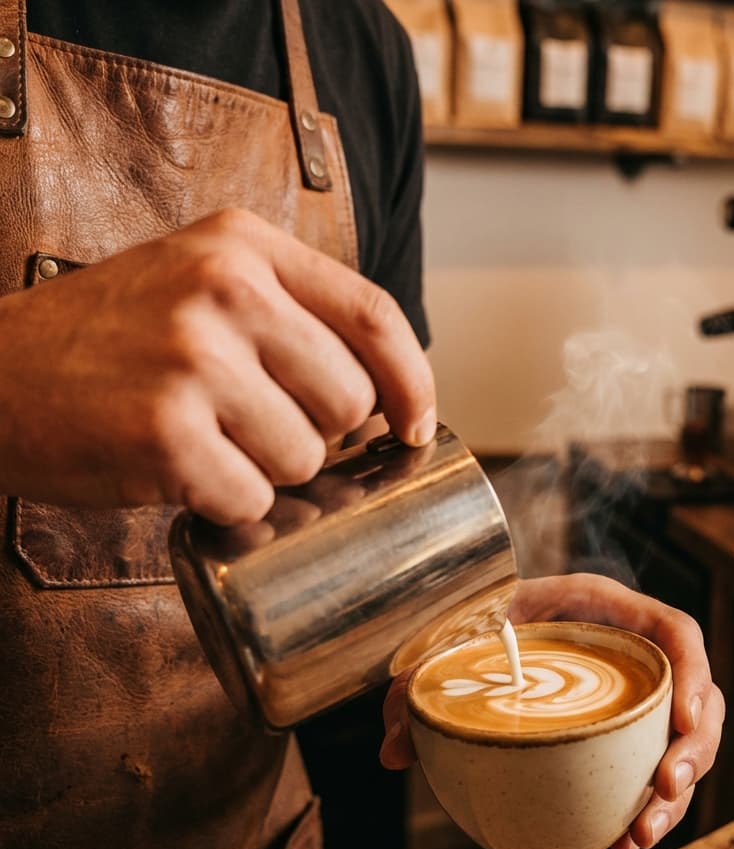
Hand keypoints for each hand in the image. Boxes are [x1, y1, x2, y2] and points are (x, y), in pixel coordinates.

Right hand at [0, 208, 435, 523]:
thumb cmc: (106, 341)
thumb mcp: (198, 283)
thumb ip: (291, 318)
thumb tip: (389, 395)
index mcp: (244, 246)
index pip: (375, 316)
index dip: (412, 382)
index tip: (415, 426)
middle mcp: (225, 290)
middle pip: (350, 401)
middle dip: (317, 434)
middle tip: (253, 428)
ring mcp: (193, 360)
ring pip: (306, 458)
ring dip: (267, 472)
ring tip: (206, 442)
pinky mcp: (164, 433)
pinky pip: (251, 501)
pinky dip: (223, 504)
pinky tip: (178, 472)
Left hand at [380, 573, 723, 848]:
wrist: (475, 627)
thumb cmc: (468, 621)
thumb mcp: (444, 641)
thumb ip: (413, 686)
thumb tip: (391, 753)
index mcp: (604, 610)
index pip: (676, 631)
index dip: (694, 672)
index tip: (684, 718)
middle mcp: (631, 651)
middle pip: (696, 698)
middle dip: (693, 750)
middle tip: (663, 792)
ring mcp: (633, 693)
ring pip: (682, 743)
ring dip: (675, 795)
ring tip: (639, 839)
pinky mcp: (623, 729)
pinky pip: (652, 767)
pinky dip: (647, 806)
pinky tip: (622, 843)